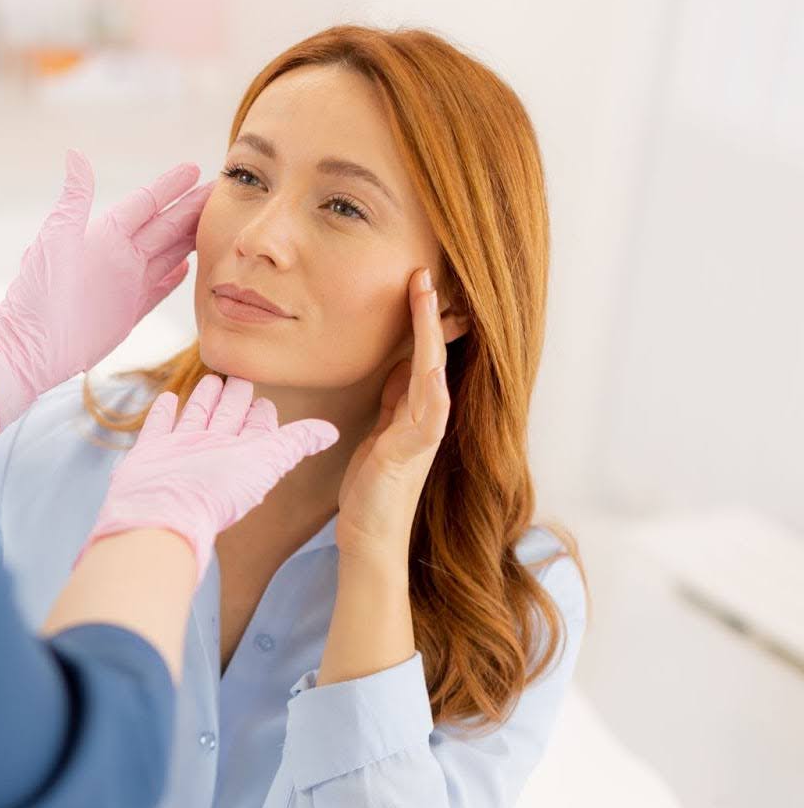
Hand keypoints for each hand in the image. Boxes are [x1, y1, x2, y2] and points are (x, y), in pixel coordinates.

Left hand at [0, 150, 212, 430]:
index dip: (170, 186)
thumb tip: (76, 155)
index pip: (145, 203)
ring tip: (214, 223)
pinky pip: (157, 290)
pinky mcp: (128, 313)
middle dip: (192, 208)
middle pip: (164, 226)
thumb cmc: (38, 291)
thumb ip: (75, 198)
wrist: (31, 345)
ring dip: (190, 238)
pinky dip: (174, 278)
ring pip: (167, 254)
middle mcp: (118, 256)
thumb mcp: (57, 237)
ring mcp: (125, 284)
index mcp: (104, 234)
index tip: (194, 168)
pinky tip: (189, 266)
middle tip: (221, 191)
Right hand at [81, 376, 339, 582]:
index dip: (263, 414)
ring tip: (211, 379)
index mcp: (242, 454)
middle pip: (226, 417)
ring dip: (203, 398)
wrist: (166, 513)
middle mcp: (212, 451)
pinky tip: (167, 398)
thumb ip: (296, 442)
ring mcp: (179, 451)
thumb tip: (333, 433)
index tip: (266, 399)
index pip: (257, 428)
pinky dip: (162, 414)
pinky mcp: (150, 453)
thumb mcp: (267, 461)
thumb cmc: (218, 490)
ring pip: (195, 416)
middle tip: (239, 376)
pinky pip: (157, 427)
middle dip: (234, 397)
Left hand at [335, 268, 452, 560]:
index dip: (423, 317)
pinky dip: (430, 380)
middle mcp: (429, 415)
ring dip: (429, 332)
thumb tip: (399, 364)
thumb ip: (394, 398)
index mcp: (418, 408)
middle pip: (435, 353)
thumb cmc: (374, 485)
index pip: (424, 352)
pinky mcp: (413, 449)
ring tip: (425, 294)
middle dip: (432, 313)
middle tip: (426, 272)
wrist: (371, 535)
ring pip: (433, 370)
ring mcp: (426, 432)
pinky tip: (429, 358)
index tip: (418, 281)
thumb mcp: (382, 429)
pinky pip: (427, 407)